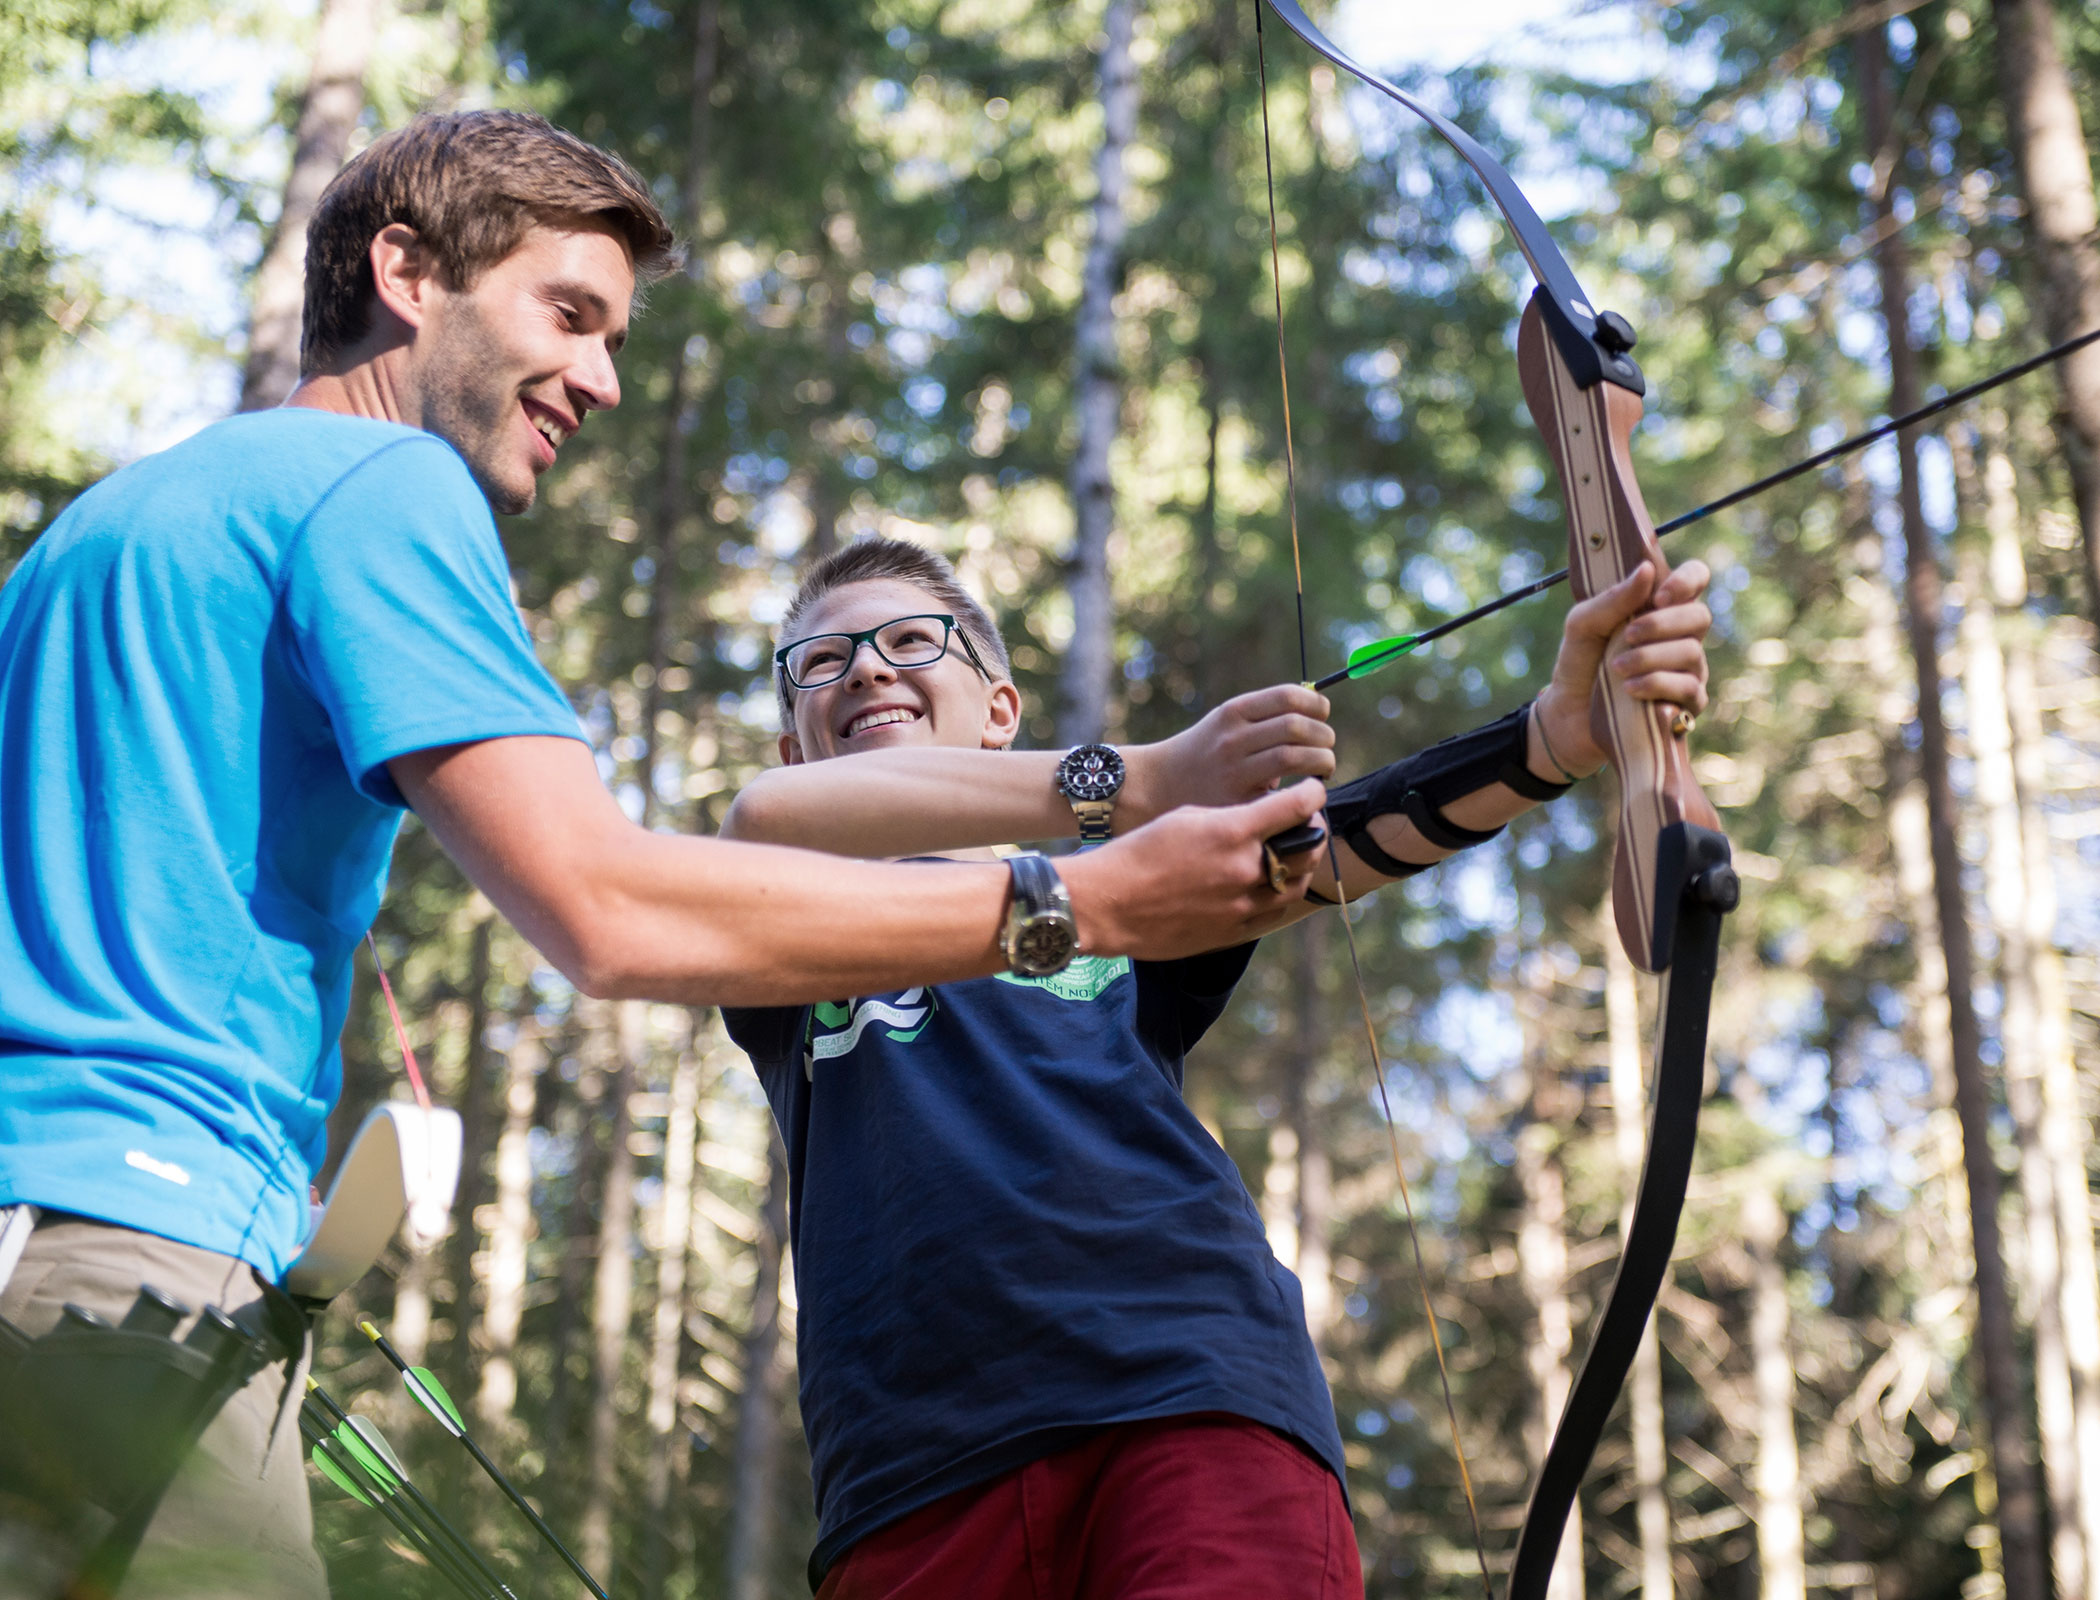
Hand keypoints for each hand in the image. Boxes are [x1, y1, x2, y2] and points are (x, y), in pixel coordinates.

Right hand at [1062, 780, 1327, 956]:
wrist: (1106, 903)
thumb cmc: (1137, 852)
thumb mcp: (1184, 817)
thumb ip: (1228, 818)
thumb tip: (1257, 820)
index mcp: (1232, 832)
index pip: (1295, 807)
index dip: (1312, 794)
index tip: (1312, 790)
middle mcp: (1244, 869)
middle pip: (1307, 848)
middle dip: (1312, 830)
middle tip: (1306, 822)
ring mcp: (1240, 906)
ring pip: (1294, 886)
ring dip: (1299, 867)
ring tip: (1291, 856)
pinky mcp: (1230, 933)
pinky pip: (1271, 914)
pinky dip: (1277, 897)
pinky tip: (1268, 886)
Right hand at [1126, 685, 1335, 816]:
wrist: (1160, 785)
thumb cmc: (1205, 752)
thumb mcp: (1226, 723)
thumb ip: (1265, 718)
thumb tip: (1318, 711)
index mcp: (1233, 712)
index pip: (1289, 696)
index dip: (1316, 705)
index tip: (1323, 715)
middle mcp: (1233, 737)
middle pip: (1297, 726)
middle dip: (1324, 735)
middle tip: (1326, 746)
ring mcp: (1235, 769)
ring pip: (1295, 756)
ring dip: (1322, 760)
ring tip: (1323, 767)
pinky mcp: (1239, 799)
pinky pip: (1285, 790)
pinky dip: (1304, 788)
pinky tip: (1304, 790)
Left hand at [1535, 558, 1711, 775]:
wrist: (1569, 713)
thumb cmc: (1580, 662)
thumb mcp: (1582, 625)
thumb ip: (1612, 598)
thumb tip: (1647, 569)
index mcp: (1659, 607)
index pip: (1695, 577)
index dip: (1686, 581)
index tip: (1658, 596)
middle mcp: (1681, 635)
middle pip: (1699, 616)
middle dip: (1661, 624)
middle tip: (1627, 635)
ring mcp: (1689, 669)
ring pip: (1691, 652)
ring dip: (1649, 658)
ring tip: (1616, 669)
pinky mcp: (1688, 703)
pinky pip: (1688, 688)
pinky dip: (1656, 686)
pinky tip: (1630, 690)